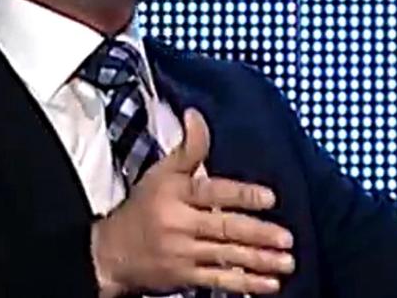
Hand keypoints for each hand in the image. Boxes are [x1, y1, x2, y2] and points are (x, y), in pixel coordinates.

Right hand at [91, 108, 295, 296]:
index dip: (241, 195)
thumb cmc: (142, 208)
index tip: (270, 198)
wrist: (109, 254)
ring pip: (226, 256)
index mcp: (174, 194)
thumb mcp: (160, 174)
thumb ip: (187, 148)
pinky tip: (268, 284)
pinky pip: (218, 281)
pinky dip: (245, 283)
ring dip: (259, 261)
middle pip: (223, 227)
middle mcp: (178, 223)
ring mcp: (182, 253)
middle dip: (257, 234)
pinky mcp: (184, 277)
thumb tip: (196, 115)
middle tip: (286, 238)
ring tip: (287, 262)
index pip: (211, 191)